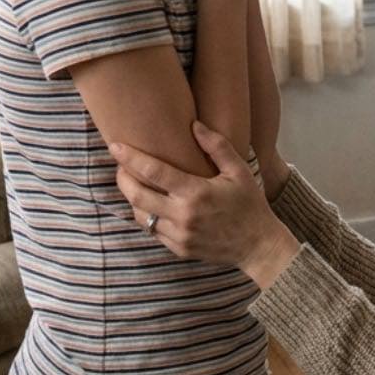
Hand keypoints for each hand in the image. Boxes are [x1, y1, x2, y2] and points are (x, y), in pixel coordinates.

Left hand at [111, 122, 299, 288]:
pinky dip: (147, 216)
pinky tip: (152, 206)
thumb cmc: (250, 204)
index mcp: (196, 193)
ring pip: (141, 216)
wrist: (259, 245)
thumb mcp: (239, 171)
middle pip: (137, 195)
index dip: (130, 158)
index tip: (115, 146)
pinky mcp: (178, 249)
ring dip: (133, 199)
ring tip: (134, 185)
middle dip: (122, 179)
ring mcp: (179, 235)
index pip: (153, 171)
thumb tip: (194, 125)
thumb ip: (217, 146)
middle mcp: (183, 216)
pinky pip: (153, 231)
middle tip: (120, 167)